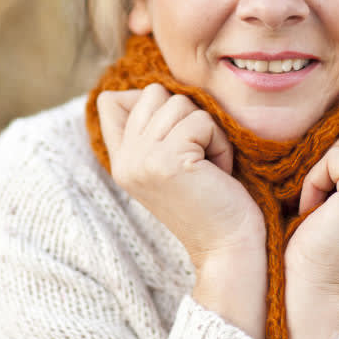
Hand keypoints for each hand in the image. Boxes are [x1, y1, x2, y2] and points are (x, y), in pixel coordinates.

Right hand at [97, 84, 267, 338]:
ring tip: (209, 166)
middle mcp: (124, 159)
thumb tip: (152, 89)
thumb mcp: (169, 162)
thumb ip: (152, 129)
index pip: (111, 100)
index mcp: (120, 160)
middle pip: (154, 93)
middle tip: (198, 156)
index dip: (149, 104)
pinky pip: (202, 121)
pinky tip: (218, 172)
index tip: (176, 141)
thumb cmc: (211, 200)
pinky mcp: (167, 161)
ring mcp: (142, 160)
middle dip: (188, 117)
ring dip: (207, 130)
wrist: (228, 249)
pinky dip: (220, 143)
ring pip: (180, 102)